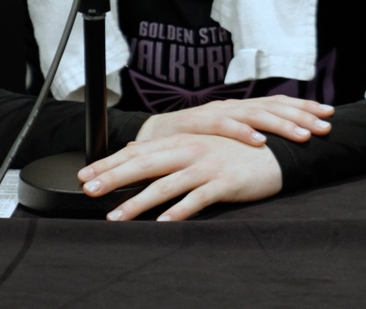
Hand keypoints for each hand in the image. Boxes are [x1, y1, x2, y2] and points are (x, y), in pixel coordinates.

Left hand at [80, 133, 282, 220]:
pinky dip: (179, 211)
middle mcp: (192, 150)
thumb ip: (171, 150)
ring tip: (117, 218)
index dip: (111, 163)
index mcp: (184, 140)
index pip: (140, 151)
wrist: (279, 151)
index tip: (86, 176)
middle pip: (146, 164)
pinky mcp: (225, 181)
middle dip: (114, 178)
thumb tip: (137, 153)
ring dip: (138, 202)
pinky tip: (163, 223)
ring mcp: (208, 165)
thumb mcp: (203, 145)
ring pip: (166, 184)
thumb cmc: (238, 151)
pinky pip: (198, 199)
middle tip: (89, 191)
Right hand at [136, 96, 333, 146]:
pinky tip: (260, 141)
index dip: (304, 106)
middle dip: (302, 116)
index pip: (279, 103)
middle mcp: (233, 106)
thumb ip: (250, 136)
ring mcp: (215, 112)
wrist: (150, 137)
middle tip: (326, 126)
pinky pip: (222, 126)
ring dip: (281, 124)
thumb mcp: (226, 137)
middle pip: (274, 106)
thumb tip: (283, 143)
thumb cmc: (194, 140)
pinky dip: (242, 132)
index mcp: (242, 108)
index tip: (330, 113)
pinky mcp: (196, 124)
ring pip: (254, 113)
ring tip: (303, 135)